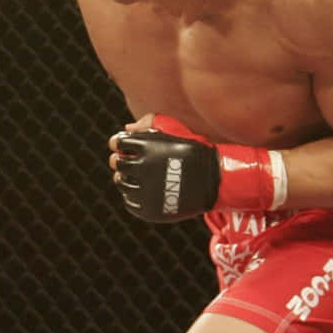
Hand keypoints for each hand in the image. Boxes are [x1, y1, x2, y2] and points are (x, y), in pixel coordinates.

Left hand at [109, 112, 285, 222]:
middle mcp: (144, 168)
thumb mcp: (175, 128)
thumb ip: (150, 122)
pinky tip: (142, 190)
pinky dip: (132, 196)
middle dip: (121, 160)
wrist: (215, 180)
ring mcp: (146, 190)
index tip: (124, 146)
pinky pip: (130, 202)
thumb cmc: (195, 150)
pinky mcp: (150, 209)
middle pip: (117, 163)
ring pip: (122, 183)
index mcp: (147, 146)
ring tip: (135, 177)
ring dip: (125, 178)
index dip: (119, 143)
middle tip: (126, 162)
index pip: (118, 142)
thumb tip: (127, 128)